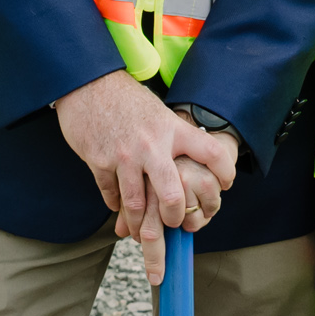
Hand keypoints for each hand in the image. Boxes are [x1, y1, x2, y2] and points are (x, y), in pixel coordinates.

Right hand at [53, 72, 240, 276]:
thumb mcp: (158, 111)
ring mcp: (124, 156)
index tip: (227, 184)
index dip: (225, 171)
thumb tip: (192, 155)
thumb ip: (173, 135)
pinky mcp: (99, 162)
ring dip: (140, 224)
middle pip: (171, 196)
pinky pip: (111, 195)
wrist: (87, 83)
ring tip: (143, 231)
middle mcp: (151, 145)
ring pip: (136, 205)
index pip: (210, 152)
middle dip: (175, 216)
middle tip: (177, 222)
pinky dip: (116, 206)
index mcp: (171, 129)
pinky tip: (119, 208)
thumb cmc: (126, 97)